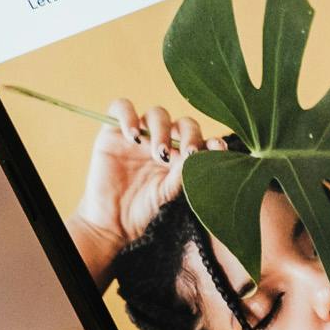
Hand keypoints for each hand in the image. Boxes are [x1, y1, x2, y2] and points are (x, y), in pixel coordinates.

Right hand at [67, 101, 209, 280]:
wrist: (111, 223)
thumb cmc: (143, 210)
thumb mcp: (168, 192)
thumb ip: (184, 172)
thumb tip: (203, 154)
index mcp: (180, 156)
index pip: (199, 139)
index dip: (210, 140)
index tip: (218, 147)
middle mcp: (163, 141)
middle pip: (182, 123)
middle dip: (189, 135)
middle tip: (188, 153)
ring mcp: (140, 135)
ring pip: (157, 114)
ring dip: (162, 130)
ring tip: (159, 154)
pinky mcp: (113, 131)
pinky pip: (121, 107)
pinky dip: (129, 116)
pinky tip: (133, 136)